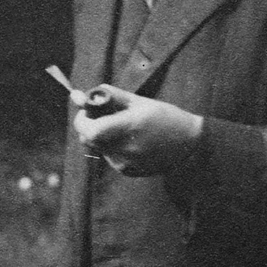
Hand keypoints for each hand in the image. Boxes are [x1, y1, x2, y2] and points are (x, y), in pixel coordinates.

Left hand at [72, 85, 204, 176]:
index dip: (82, 120)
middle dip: (89, 126)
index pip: (90, 130)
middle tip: (102, 115)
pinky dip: (112, 146)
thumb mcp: (138, 101)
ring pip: (98, 148)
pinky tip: (132, 140)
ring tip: (124, 127)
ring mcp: (125, 163)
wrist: (189, 145)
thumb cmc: (165, 117)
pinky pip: (109, 156)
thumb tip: (76, 95)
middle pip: (89, 140)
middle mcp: (125, 149)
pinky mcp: (127, 171)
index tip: (87, 111)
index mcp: (129, 127)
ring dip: (101, 136)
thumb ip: (107, 97)